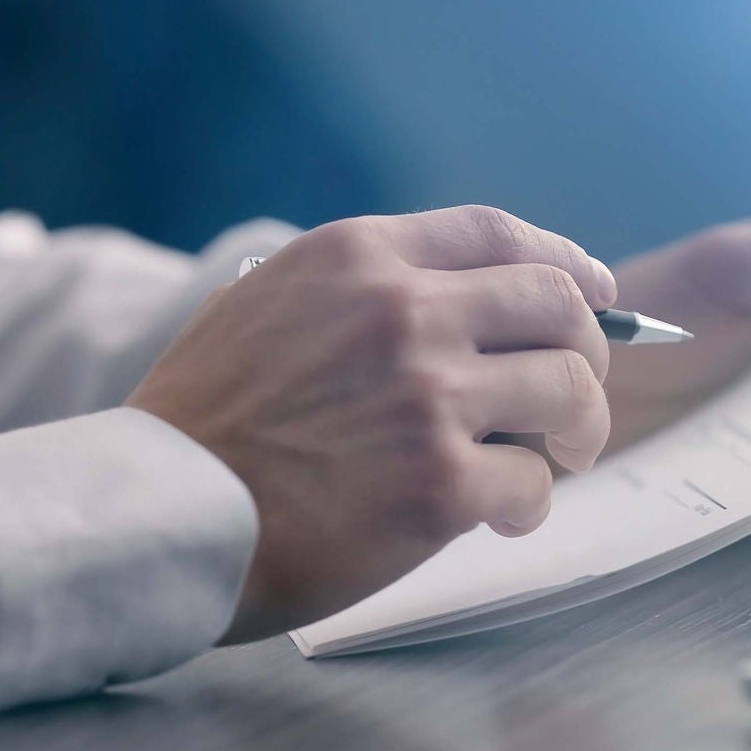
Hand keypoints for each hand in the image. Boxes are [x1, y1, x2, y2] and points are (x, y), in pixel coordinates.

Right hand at [128, 206, 616, 641]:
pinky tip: (499, 517)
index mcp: (358, 258)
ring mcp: (427, 395)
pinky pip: (532, 481)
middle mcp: (404, 311)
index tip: (595, 293)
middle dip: (588, 351)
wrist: (155, 515)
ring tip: (554, 460)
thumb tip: (452, 304)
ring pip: (569, 390)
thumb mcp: (265, 306)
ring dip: (576, 430)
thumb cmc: (200, 424)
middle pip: (559, 305)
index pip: (498, 233)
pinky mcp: (437, 483)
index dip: (566, 261)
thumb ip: (357, 294)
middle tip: (573, 399)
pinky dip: (528, 503)